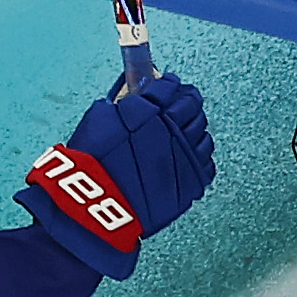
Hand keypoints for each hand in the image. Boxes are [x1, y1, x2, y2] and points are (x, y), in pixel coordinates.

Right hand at [15, 69, 208, 262]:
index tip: (170, 84)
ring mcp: (185, 158)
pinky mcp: (191, 184)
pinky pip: (206, 164)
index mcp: (149, 111)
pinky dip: (198, 158)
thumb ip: (122, 105)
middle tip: (181, 103)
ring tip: (184, 133)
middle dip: (187, 101)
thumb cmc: (90, 168)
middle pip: (192, 106)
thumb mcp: (97, 122)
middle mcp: (172, 130)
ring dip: (195, 130)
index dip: (171, 84)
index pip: (170, 87)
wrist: (95, 211)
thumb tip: (136, 97)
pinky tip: (187, 158)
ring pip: (203, 135)